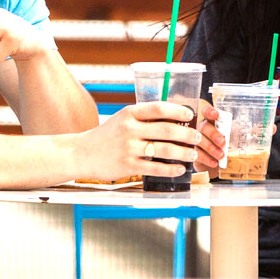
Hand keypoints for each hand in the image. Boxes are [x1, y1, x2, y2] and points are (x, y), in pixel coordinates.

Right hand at [74, 102, 203, 180]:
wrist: (82, 153)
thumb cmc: (106, 136)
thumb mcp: (122, 120)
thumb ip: (143, 118)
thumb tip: (173, 119)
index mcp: (129, 113)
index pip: (159, 108)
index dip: (178, 111)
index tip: (190, 114)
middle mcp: (129, 129)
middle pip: (166, 130)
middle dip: (187, 134)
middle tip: (197, 137)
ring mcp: (128, 148)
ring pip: (164, 150)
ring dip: (183, 152)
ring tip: (192, 154)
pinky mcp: (128, 166)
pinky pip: (155, 167)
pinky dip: (171, 169)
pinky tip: (180, 169)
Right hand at [191, 101, 225, 172]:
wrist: (216, 163)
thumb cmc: (224, 147)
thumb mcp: (230, 138)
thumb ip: (232, 133)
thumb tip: (240, 132)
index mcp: (210, 122)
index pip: (207, 113)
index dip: (209, 112)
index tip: (215, 114)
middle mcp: (200, 129)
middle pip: (204, 127)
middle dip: (213, 134)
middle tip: (223, 142)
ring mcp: (193, 140)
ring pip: (199, 141)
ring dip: (211, 148)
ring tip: (221, 155)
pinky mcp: (191, 152)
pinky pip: (197, 154)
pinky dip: (206, 159)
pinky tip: (214, 162)